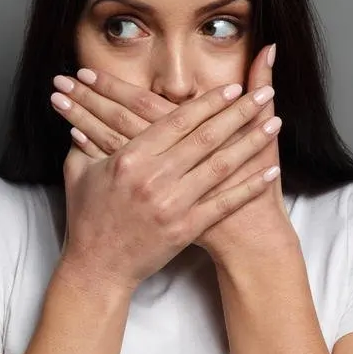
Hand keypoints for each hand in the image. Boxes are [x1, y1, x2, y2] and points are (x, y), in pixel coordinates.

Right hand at [56, 74, 281, 293]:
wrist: (97, 267)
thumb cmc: (87, 218)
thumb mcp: (78, 172)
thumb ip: (85, 140)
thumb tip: (87, 113)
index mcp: (130, 158)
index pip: (177, 121)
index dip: (208, 102)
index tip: (231, 86)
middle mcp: (154, 178)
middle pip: (206, 137)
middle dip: (239, 112)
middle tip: (264, 94)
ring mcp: (173, 204)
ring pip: (221, 166)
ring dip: (251, 142)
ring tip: (274, 123)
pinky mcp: (186, 228)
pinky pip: (224, 203)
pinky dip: (249, 186)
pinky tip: (270, 171)